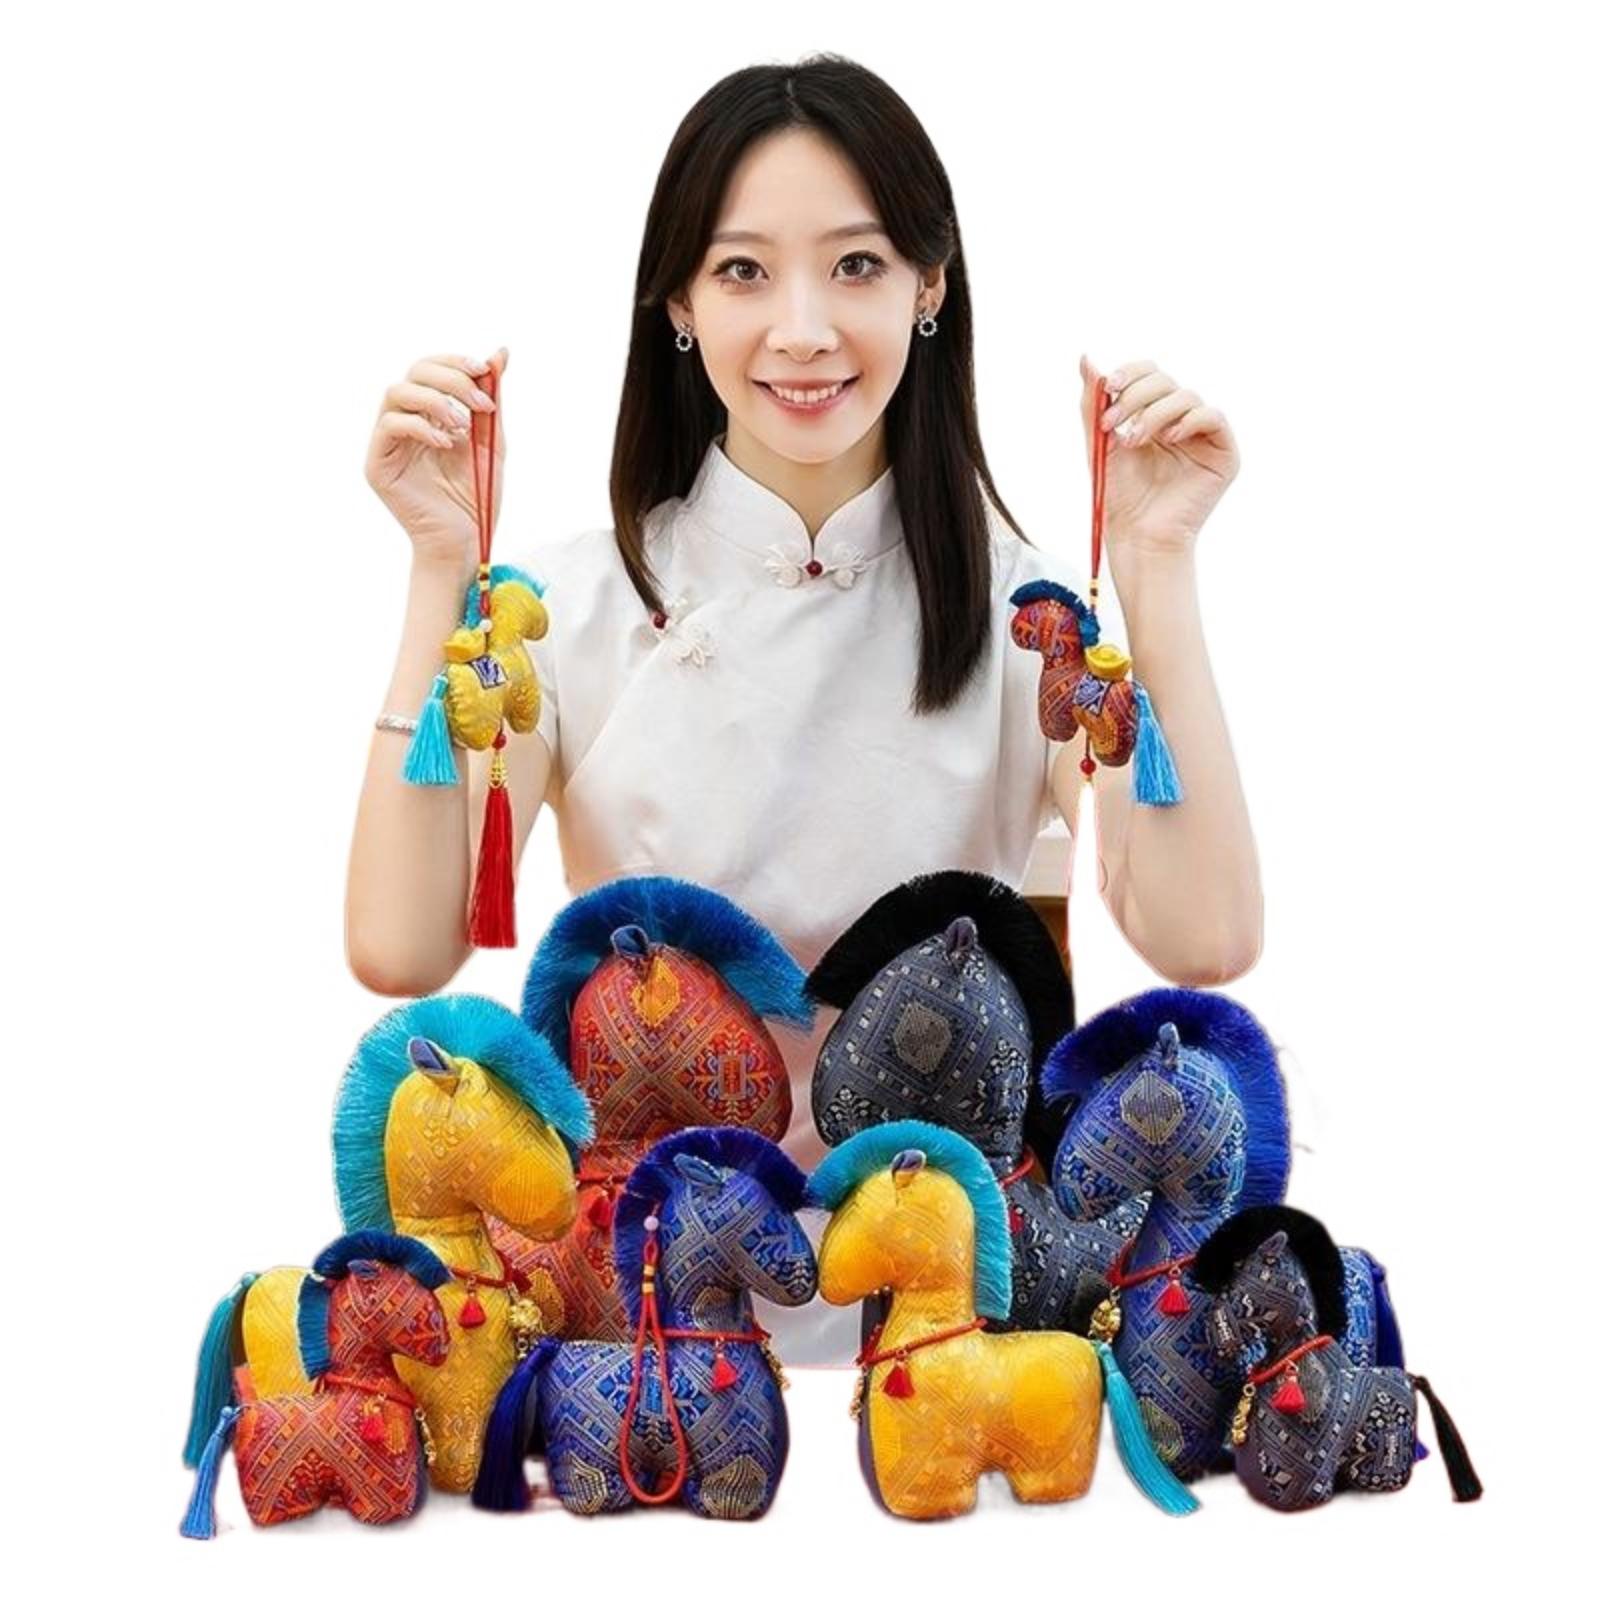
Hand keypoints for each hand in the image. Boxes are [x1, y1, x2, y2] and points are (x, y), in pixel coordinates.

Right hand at [365, 347, 508, 573]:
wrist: (465, 542)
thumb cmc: (476, 498)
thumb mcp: (491, 443)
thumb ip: (492, 401)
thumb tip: (500, 353)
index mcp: (429, 414)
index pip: (431, 368)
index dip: (455, 362)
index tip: (485, 371)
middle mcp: (404, 422)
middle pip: (414, 372)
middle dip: (451, 379)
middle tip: (481, 404)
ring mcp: (388, 442)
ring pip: (396, 392)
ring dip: (436, 401)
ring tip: (463, 427)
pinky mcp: (378, 463)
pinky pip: (390, 426)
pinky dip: (421, 427)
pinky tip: (447, 444)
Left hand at [1078, 354, 1239, 557]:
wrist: (1137, 535)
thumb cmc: (1119, 494)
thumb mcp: (1099, 442)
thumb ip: (1093, 402)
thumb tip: (1086, 358)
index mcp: (1154, 413)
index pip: (1149, 374)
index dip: (1130, 373)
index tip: (1107, 387)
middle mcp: (1181, 420)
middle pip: (1166, 381)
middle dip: (1135, 396)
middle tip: (1113, 424)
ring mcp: (1204, 436)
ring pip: (1187, 396)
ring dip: (1155, 413)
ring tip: (1134, 441)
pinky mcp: (1223, 454)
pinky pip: (1214, 418)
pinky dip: (1190, 420)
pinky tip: (1169, 438)